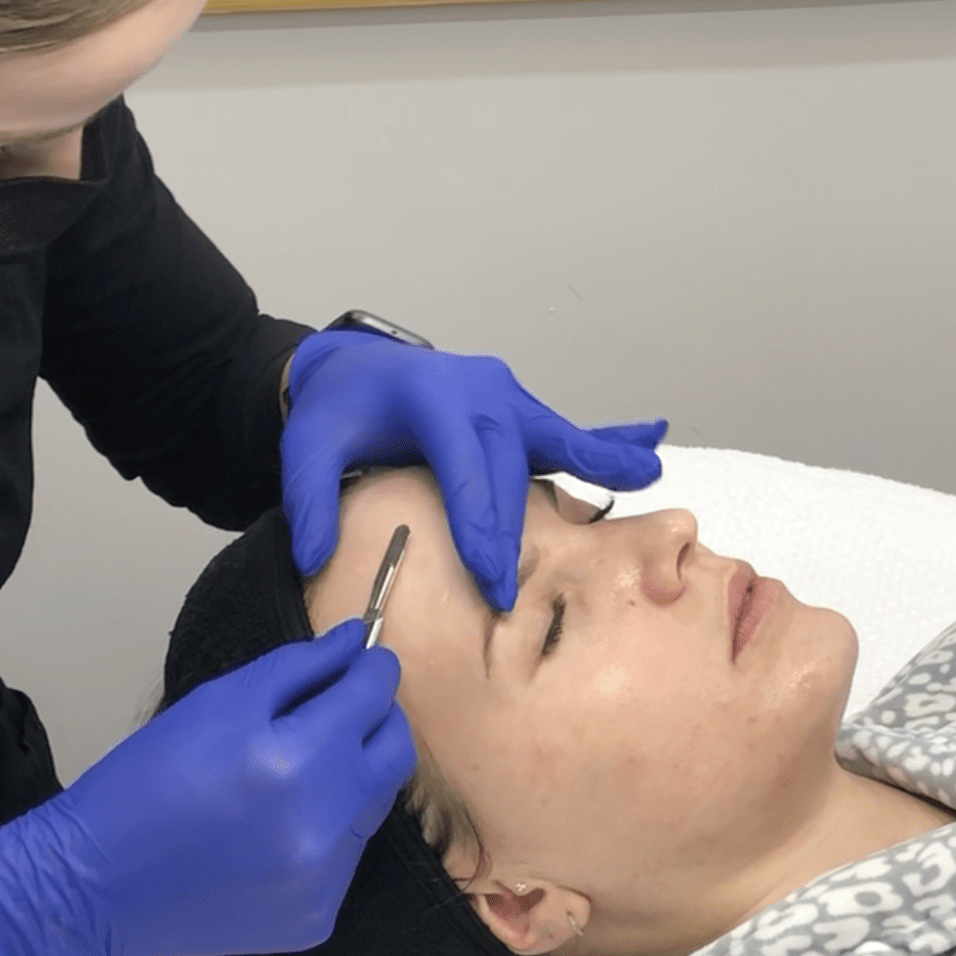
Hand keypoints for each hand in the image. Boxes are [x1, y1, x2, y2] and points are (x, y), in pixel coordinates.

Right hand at [0, 620, 412, 955]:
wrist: (94, 885)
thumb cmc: (146, 781)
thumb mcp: (216, 703)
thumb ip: (296, 668)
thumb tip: (354, 643)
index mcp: (293, 762)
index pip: (370, 698)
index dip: (373, 670)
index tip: (365, 659)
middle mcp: (322, 827)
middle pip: (394, 754)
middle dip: (377, 721)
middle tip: (342, 707)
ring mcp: (325, 880)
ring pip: (373, 806)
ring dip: (353, 776)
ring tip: (300, 768)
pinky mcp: (317, 918)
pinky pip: (347, 856)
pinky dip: (327, 830)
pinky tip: (278, 826)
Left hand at [282, 329, 667, 609]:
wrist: (354, 365)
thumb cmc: (337, 408)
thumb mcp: (306, 446)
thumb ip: (309, 498)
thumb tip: (314, 557)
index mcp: (431, 398)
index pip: (463, 469)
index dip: (479, 526)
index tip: (489, 577)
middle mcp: (478, 390)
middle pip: (508, 467)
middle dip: (514, 531)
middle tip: (512, 590)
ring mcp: (504, 395)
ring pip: (553, 439)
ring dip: (600, 462)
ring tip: (648, 474)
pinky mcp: (518, 407)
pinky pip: (564, 430)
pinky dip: (606, 441)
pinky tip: (649, 444)